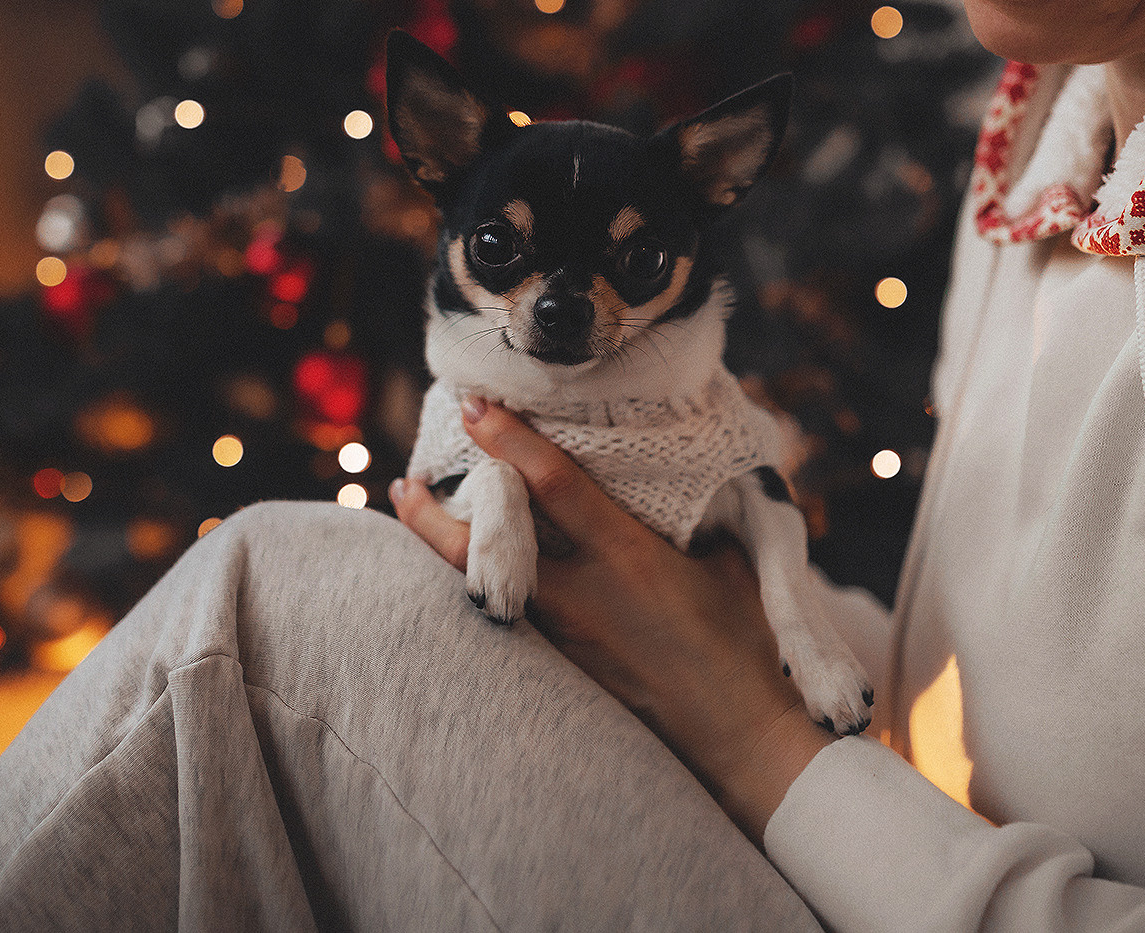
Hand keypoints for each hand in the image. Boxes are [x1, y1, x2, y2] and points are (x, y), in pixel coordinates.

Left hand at [391, 396, 832, 842]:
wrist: (734, 738)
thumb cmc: (739, 647)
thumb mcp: (728, 566)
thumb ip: (697, 519)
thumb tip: (689, 482)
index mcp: (626, 557)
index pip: (553, 486)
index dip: (510, 441)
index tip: (474, 406)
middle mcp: (580, 596)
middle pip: (482, 549)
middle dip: (432, 514)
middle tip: (405, 480)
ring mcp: (562, 638)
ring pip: (480, 587)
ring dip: (441, 550)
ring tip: (412, 516)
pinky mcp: (559, 671)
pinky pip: (503, 619)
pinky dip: (477, 587)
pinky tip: (465, 572)